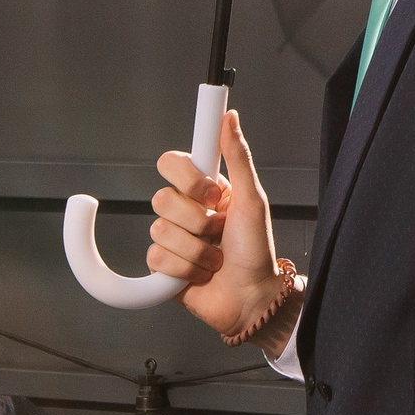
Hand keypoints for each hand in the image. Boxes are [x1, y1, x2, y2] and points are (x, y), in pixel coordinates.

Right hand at [149, 110, 284, 340]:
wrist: (253, 298)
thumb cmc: (257, 250)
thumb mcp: (253, 199)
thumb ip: (237, 156)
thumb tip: (229, 117)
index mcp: (203, 190)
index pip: (171, 164)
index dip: (188, 180)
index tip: (212, 195)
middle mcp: (185, 211)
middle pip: (161, 199)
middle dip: (197, 222)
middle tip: (219, 232)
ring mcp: (172, 239)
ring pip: (160, 231)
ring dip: (196, 251)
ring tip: (215, 258)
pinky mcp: (163, 267)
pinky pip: (156, 258)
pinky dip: (185, 270)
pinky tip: (201, 274)